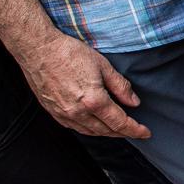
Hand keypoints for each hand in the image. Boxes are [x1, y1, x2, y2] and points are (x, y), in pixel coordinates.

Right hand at [21, 31, 149, 138]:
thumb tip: (134, 103)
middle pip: (105, 131)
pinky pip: (74, 127)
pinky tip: (94, 125)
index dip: (135, 130)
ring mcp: (63, 114)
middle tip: (135, 132)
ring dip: (106, 133)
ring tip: (117, 130)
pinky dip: (88, 129)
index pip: (119, 122)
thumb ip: (121, 86)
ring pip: (89, 132)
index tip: (146, 133)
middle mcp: (77, 112)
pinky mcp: (52, 111)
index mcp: (93, 100)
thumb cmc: (70, 53)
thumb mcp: (103, 66)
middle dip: (123, 133)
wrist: (38, 50)